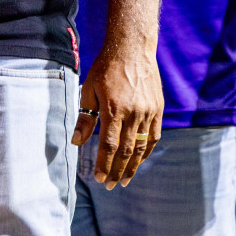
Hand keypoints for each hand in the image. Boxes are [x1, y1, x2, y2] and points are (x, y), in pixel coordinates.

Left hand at [73, 50, 162, 188]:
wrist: (132, 49)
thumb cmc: (105, 68)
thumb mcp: (89, 89)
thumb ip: (85, 117)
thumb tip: (77, 142)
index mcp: (113, 109)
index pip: (109, 145)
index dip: (104, 165)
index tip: (99, 178)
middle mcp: (133, 113)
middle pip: (126, 151)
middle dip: (117, 171)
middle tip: (110, 186)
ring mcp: (148, 112)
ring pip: (141, 147)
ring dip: (133, 166)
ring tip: (125, 180)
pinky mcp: (158, 110)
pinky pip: (153, 137)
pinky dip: (146, 152)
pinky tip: (139, 161)